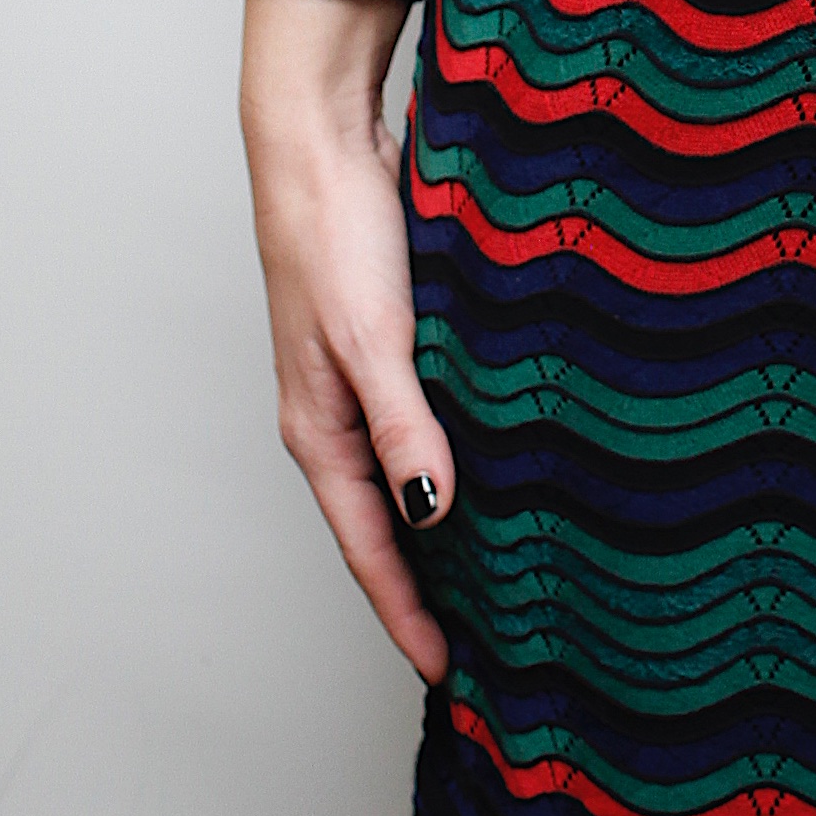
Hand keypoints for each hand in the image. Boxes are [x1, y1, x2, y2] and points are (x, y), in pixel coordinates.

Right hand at [237, 0, 457, 687]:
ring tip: (495, 580)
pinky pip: (422, 430)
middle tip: (482, 648)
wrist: (320, 142)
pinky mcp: (388, 347)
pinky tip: (494, 472)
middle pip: (383, 530)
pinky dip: (453, 465)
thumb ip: (402, 425)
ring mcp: (360, 384)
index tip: (449, 674)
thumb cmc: (334, 234)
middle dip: (422, 593)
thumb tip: (430, 514)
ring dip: (441, 534)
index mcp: (320, 432)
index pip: (370, 549)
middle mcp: (336, 419)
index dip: (407, 614)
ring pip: (404, 480)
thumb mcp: (373, 339)